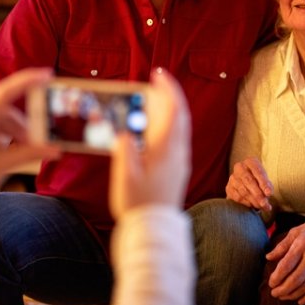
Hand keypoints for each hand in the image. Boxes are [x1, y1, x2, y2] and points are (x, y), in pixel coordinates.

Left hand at [0, 68, 60, 203]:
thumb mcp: (2, 163)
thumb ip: (30, 154)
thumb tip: (56, 150)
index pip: (7, 90)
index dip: (29, 80)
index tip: (48, 75)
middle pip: (9, 103)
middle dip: (28, 115)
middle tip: (46, 123)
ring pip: (7, 115)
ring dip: (21, 128)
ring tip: (32, 146)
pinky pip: (0, 123)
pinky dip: (12, 132)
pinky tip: (19, 146)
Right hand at [109, 69, 190, 216]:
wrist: (154, 230)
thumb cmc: (138, 204)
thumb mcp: (125, 175)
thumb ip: (125, 149)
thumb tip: (125, 131)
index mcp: (166, 149)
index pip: (174, 110)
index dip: (168, 89)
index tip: (158, 74)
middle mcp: (178, 153)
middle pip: (179, 116)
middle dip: (168, 96)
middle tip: (153, 84)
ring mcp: (180, 162)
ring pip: (179, 128)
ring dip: (167, 111)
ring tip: (150, 103)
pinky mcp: (177, 170)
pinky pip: (175, 139)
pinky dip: (166, 126)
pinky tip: (152, 129)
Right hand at [226, 158, 272, 210]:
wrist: (248, 184)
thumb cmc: (260, 181)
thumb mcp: (265, 180)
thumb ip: (267, 185)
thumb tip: (268, 193)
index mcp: (250, 162)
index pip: (257, 171)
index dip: (263, 183)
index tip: (269, 193)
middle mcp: (239, 167)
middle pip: (248, 181)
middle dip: (258, 194)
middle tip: (265, 204)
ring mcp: (232, 178)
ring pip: (243, 190)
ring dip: (253, 200)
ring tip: (262, 206)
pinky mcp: (229, 188)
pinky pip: (237, 197)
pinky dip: (246, 203)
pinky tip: (253, 205)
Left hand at [266, 215, 304, 304]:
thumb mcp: (296, 231)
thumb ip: (282, 246)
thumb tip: (268, 257)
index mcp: (302, 244)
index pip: (286, 265)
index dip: (277, 277)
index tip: (270, 283)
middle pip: (296, 279)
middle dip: (283, 289)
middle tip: (274, 294)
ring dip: (293, 294)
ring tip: (283, 297)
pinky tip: (300, 301)